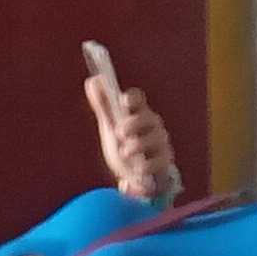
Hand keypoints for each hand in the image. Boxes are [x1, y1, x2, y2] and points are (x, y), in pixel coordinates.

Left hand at [85, 73, 179, 199]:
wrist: (134, 175)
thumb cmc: (125, 145)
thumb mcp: (111, 126)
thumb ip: (103, 105)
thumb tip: (93, 80)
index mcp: (138, 112)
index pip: (137, 99)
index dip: (131, 98)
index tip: (122, 101)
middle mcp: (152, 126)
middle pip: (148, 118)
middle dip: (134, 124)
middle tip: (119, 132)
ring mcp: (160, 144)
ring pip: (155, 139)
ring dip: (138, 145)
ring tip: (124, 152)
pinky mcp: (164, 163)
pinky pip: (159, 162)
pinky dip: (146, 166)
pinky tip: (136, 170)